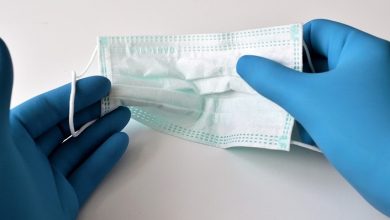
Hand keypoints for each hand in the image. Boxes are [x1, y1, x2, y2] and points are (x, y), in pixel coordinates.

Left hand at [0, 39, 130, 218]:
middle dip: (92, 111)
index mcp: (8, 140)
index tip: (102, 84)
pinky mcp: (61, 202)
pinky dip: (104, 158)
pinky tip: (120, 142)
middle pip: (65, 127)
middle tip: (119, 98)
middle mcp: (25, 158)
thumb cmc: (1, 196)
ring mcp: (45, 181)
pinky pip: (86, 175)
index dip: (74, 95)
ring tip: (125, 114)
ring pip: (78, 149)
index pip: (45, 109)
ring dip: (102, 131)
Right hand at [237, 19, 389, 215]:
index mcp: (363, 51)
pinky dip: (306, 117)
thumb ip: (274, 79)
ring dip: (292, 99)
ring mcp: (365, 99)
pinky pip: (326, 111)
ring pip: (319, 89)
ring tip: (266, 107)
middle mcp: (367, 70)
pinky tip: (288, 128)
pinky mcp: (361, 124)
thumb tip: (246, 63)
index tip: (262, 62)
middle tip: (257, 85)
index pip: (317, 32)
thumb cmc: (362, 131)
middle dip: (285, 75)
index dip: (287, 44)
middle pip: (316, 61)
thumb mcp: (311, 100)